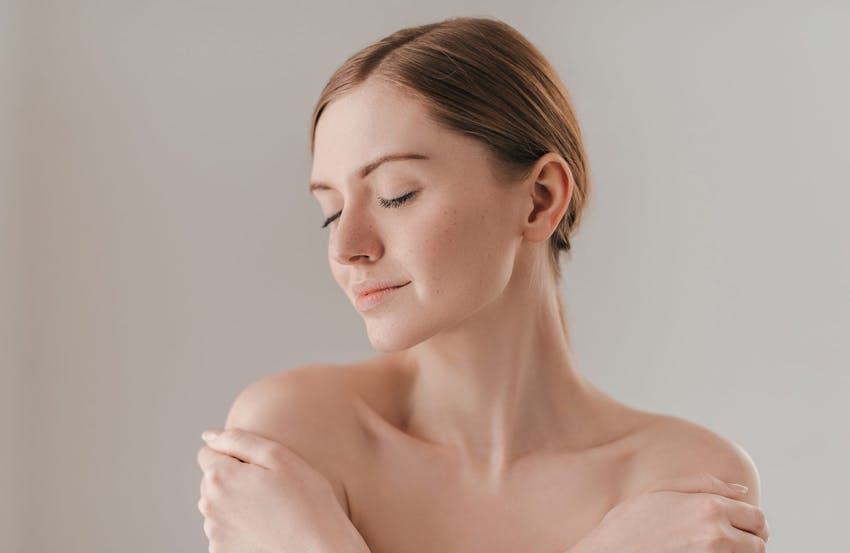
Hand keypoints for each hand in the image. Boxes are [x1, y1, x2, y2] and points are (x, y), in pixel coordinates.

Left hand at [196, 427, 369, 552]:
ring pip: (219, 505)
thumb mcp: (279, 457)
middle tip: (270, 488)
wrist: (320, 551)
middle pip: (212, 480)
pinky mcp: (223, 552)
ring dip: (237, 503)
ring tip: (271, 510)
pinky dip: (240, 526)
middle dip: (234, 478)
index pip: (207, 453)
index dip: (235, 455)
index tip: (259, 467)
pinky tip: (266, 528)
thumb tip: (208, 436)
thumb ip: (238, 440)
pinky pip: (225, 529)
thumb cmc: (307, 502)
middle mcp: (209, 506)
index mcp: (220, 477)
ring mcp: (214, 533)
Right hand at [570, 472, 769, 552]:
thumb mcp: (660, 491)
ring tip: (713, 549)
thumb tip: (741, 491)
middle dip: (749, 541)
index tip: (739, 527)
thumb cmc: (628, 524)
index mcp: (708, 506)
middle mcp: (716, 534)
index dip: (750, 522)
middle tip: (727, 541)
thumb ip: (704, 484)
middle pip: (759, 543)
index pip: (756, 517)